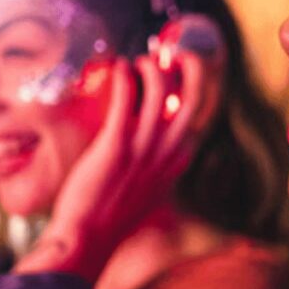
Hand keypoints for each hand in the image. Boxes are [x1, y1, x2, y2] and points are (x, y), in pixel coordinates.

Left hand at [15, 50, 223, 281]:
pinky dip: (124, 77)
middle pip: (193, 98)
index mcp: (179, 159)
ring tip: (138, 61)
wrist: (88, 237)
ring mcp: (144, 148)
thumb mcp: (150, 187)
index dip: (194, 87)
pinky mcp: (116, 145)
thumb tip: (153, 141)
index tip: (183, 70)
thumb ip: (158, 163)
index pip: (199, 114)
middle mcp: (168, 151)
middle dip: (191, 68)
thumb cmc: (114, 213)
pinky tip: (119, 67)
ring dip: (150, 68)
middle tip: (176, 51)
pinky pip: (125, 100)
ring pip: (159, 92)